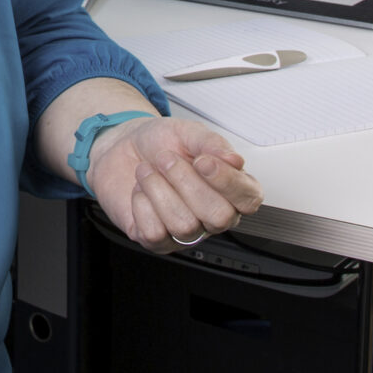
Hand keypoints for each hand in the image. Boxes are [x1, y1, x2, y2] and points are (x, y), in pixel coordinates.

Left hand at [86, 115, 262, 253]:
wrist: (123, 148)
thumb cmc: (161, 143)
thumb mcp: (189, 132)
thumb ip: (213, 144)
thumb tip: (235, 161)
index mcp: (230, 188)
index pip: (249, 200)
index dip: (228, 183)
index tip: (202, 161)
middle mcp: (212, 215)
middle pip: (219, 218)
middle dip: (187, 183)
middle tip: (167, 159)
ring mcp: (186, 232)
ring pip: (183, 225)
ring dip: (158, 189)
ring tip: (148, 171)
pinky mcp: (157, 240)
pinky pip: (154, 232)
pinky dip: (141, 204)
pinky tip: (141, 191)